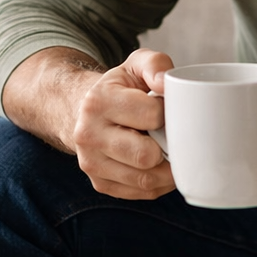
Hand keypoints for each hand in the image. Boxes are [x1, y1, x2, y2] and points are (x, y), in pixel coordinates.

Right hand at [72, 48, 177, 199]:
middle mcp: (89, 135)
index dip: (169, 112)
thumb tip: (166, 83)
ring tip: (172, 149)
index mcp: (98, 102)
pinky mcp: (100, 183)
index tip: (167, 108)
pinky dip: (160, 183)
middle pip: (146, 156)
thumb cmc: (119, 87)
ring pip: (145, 180)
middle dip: (168, 145)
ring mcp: (92, 163)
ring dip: (168, 169)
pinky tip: (162, 165)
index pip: (152, 115)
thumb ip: (155, 64)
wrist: (84, 111)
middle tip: (173, 133)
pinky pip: (142, 193)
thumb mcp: (135, 64)